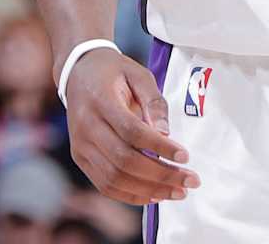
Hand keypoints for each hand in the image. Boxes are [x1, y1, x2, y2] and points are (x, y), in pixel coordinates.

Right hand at [63, 48, 197, 205]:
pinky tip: (154, 195)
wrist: (78, 73)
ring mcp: (80, 146)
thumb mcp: (138, 74)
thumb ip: (154, 102)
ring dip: (149, 190)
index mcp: (101, 101)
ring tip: (177, 192)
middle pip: (124, 160)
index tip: (185, 156)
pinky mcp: (80, 158)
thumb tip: (166, 133)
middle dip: (161, 175)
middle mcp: (86, 126)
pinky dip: (131, 195)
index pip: (132, 131)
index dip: (159, 147)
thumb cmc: (113, 73)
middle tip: (190, 181)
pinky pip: (105, 185)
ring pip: (114, 178)